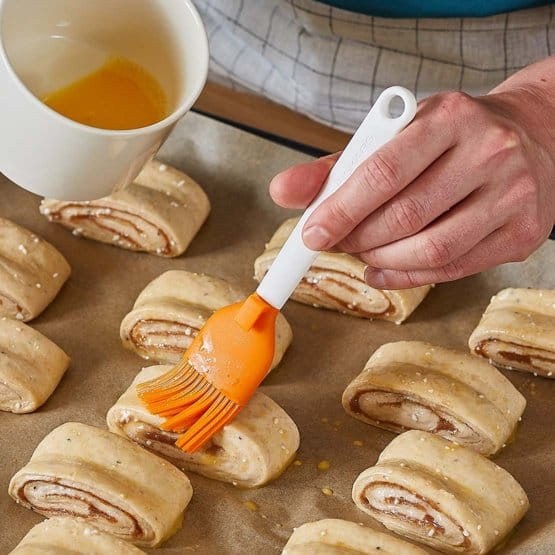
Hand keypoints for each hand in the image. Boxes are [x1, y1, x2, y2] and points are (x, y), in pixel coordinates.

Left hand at [270, 62, 554, 288]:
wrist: (531, 136)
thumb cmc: (449, 139)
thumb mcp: (394, 135)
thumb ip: (336, 166)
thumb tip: (282, 192)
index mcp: (449, 118)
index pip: (383, 171)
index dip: (340, 210)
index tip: (311, 234)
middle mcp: (488, 152)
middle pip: (404, 216)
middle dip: (357, 238)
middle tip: (335, 241)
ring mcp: (513, 195)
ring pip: (430, 250)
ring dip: (381, 260)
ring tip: (362, 252)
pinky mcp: (523, 233)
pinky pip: (453, 269)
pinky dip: (407, 277)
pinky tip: (383, 269)